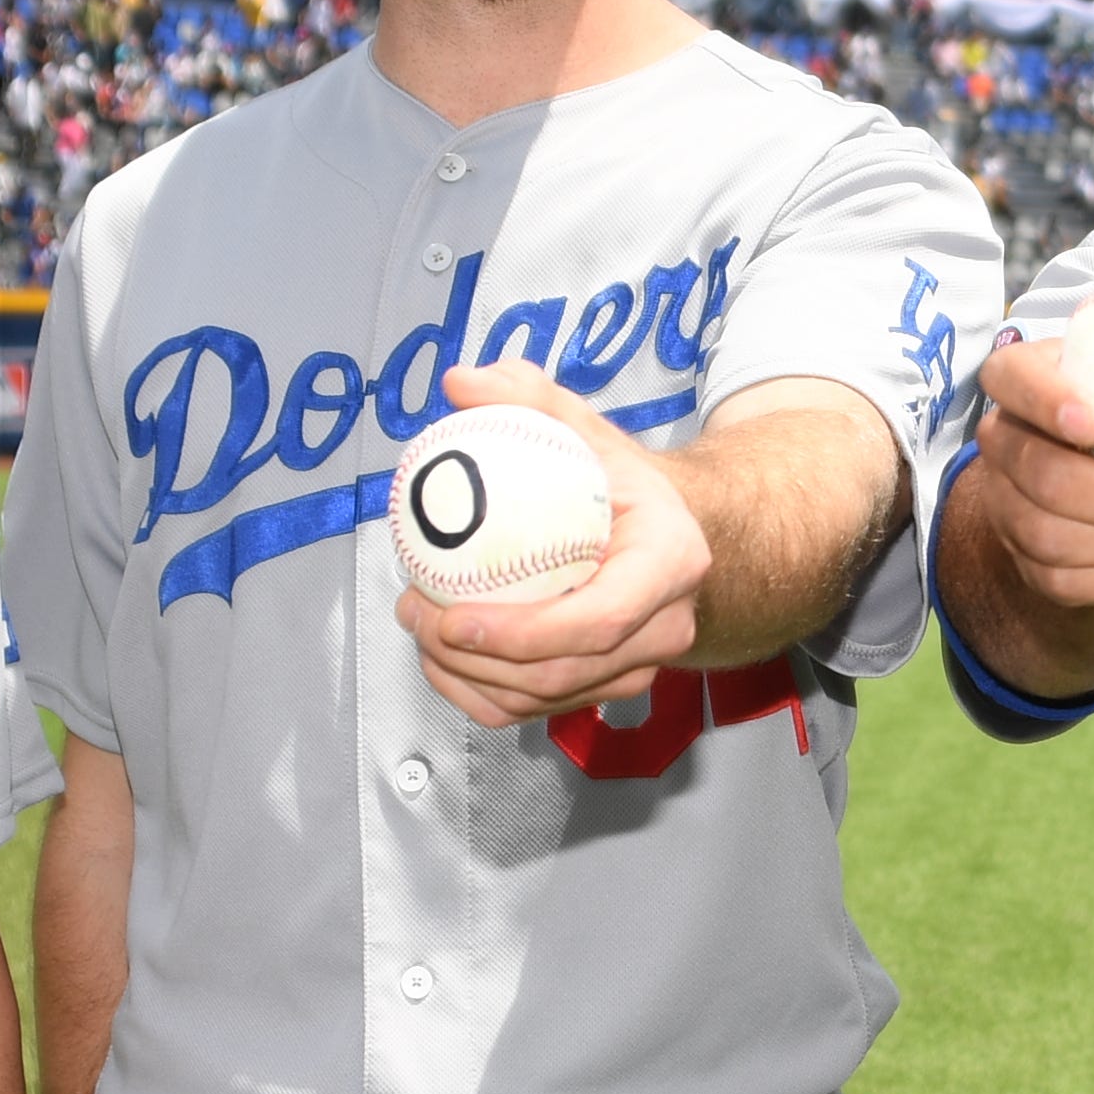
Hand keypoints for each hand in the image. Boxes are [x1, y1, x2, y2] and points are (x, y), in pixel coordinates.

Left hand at [393, 363, 713, 724]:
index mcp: (670, 563)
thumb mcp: (586, 427)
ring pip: (543, 699)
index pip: (600, 619)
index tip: (453, 617)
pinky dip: (479, 693)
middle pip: (561, 672)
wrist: (677, 533)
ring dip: (468, 679)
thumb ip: (527, 395)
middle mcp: (665, 628)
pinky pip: (536, 709)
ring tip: (419, 628)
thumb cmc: (626, 484)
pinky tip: (442, 658)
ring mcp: (638, 666)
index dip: (521, 633)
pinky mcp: (609, 687)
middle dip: (474, 661)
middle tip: (416, 615)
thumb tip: (462, 384)